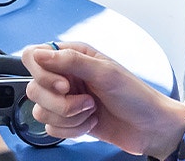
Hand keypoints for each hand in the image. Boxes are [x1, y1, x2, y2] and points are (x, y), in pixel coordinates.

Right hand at [22, 42, 184, 158]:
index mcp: (73, 56)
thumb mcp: (106, 73)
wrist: (151, 128)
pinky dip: (72, 130)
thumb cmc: (136, 96)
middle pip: (33, 88)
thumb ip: (71, 61)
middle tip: (86, 100)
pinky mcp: (69, 121)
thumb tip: (40, 54)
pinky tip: (90, 122)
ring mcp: (66, 100)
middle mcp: (66, 76)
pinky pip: (51, 129)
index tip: (64, 85)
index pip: (33, 56)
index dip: (42, 73)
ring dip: (69, 117)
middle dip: (60, 102)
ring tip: (91, 111)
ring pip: (41, 111)